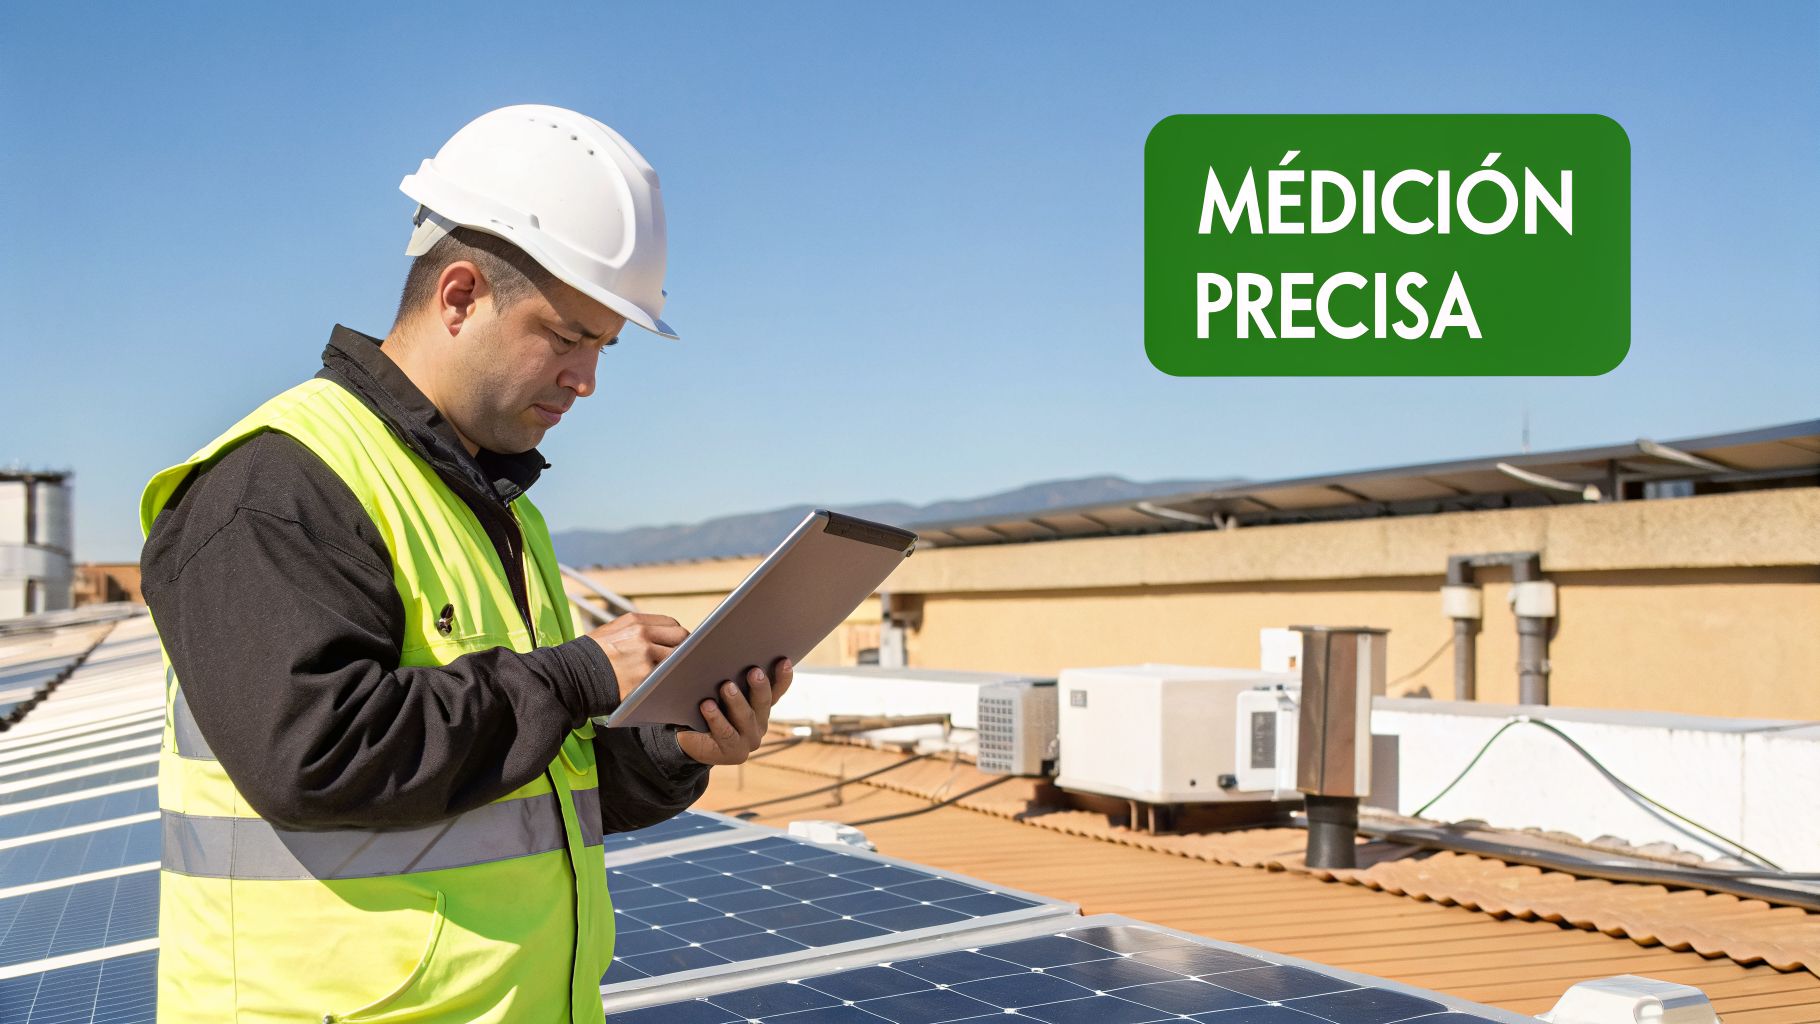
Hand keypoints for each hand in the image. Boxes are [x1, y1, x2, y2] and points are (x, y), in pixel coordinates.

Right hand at [584, 613, 688, 702]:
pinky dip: (669, 682)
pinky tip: (665, 685)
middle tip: (680, 661)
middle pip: (681, 638)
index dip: (677, 636)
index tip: (678, 646)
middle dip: (683, 649)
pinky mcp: (644, 679)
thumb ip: (637, 630)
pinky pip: (667, 678)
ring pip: (677, 660)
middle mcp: (642, 636)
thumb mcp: (612, 631)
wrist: (570, 676)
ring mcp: (645, 657)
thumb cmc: (591, 656)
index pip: (672, 624)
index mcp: (634, 622)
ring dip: (677, 667)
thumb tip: (664, 636)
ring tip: (672, 675)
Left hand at [677, 657, 792, 765]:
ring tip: (727, 686)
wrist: (690, 740)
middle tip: (753, 671)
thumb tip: (724, 648)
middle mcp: (759, 722)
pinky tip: (707, 705)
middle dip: (759, 686)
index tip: (783, 660)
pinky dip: (716, 718)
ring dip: (737, 701)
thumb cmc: (707, 708)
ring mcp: (749, 739)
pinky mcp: (734, 752)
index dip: (783, 676)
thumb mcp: (719, 691)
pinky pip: (726, 733)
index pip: (777, 689)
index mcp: (761, 706)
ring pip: (746, 717)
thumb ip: (729, 676)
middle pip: (764, 702)